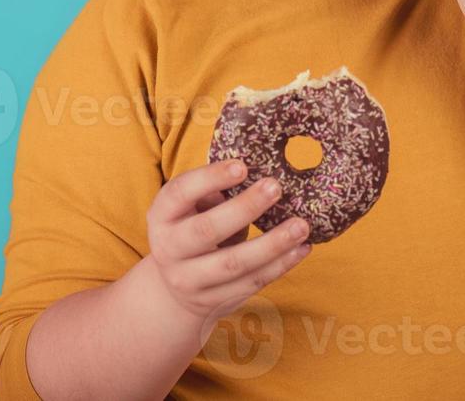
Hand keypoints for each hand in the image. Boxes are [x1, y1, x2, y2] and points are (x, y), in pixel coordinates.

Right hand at [144, 159, 311, 322]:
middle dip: (244, 208)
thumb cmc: (193, 229)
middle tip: (276, 187)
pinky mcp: (214, 300)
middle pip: (207, 230)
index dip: (210, 178)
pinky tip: (302, 248)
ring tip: (301, 226)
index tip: (243, 165)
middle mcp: (170, 249)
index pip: (180, 193)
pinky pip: (251, 283)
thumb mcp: (192, 208)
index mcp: (162, 215)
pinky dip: (280, 266)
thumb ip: (215, 191)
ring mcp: (190, 279)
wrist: (173, 290)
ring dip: (272, 244)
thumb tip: (259, 171)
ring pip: (233, 264)